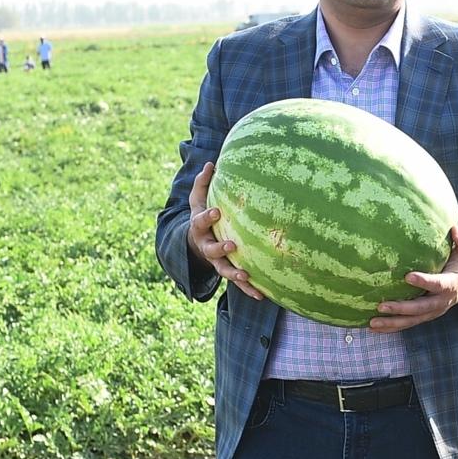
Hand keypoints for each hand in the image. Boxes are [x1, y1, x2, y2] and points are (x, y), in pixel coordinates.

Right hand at [186, 161, 262, 299]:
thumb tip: (211, 164)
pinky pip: (238, 282)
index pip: (201, 221)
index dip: (208, 217)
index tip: (217, 211)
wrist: (195, 242)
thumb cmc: (202, 215)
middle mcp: (206, 246)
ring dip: (234, 273)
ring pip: (223, 269)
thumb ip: (203, 183)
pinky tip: (262, 295)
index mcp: (200, 227)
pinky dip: (249, 288)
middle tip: (232, 245)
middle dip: (220, 248)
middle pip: (211, 249)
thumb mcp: (198, 199)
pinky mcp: (227, 271)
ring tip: (245, 275)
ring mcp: (216, 261)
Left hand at [369, 227, 457, 332]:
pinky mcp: (425, 316)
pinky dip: (392, 327)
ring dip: (392, 322)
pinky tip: (373, 327)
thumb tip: (454, 229)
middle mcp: (441, 302)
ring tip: (372, 322)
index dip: (424, 282)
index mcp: (450, 284)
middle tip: (381, 306)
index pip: (438, 284)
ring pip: (412, 320)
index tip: (408, 276)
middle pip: (421, 308)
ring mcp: (433, 311)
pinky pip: (408, 323)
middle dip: (401, 309)